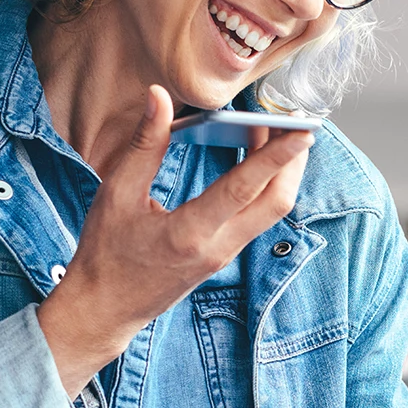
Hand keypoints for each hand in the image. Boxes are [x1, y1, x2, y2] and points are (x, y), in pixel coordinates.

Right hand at [37, 85, 311, 394]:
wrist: (104, 310)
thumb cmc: (105, 254)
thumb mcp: (116, 193)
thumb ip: (143, 144)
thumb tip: (158, 97)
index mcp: (189, 234)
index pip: (243, 189)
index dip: (276, 157)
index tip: (303, 132)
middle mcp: (217, 248)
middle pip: (276, 203)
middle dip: (294, 161)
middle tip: (296, 122)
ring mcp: (224, 255)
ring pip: (271, 211)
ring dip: (280, 172)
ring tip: (274, 131)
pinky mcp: (223, 255)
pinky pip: (256, 216)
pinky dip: (263, 185)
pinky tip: (252, 157)